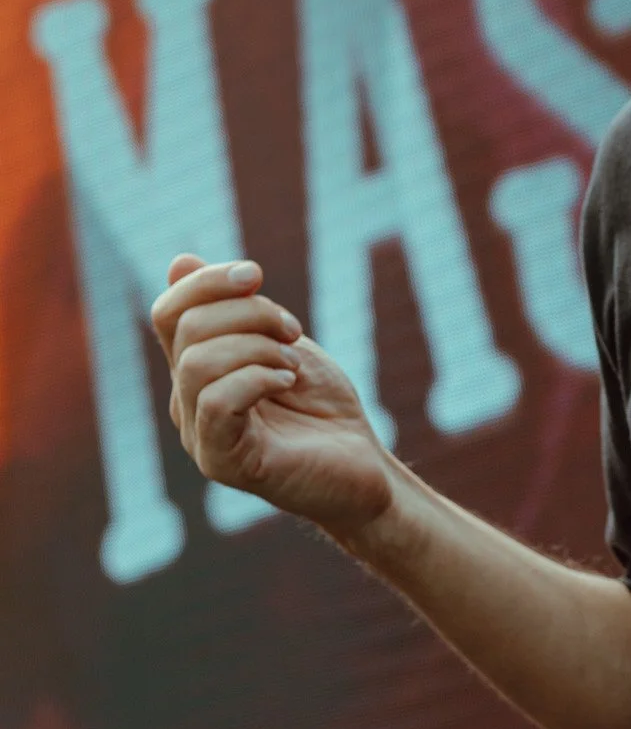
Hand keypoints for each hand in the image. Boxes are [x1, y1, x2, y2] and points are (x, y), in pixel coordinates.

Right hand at [152, 256, 392, 536]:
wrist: (363, 467)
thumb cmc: (322, 408)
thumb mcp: (281, 341)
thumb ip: (235, 309)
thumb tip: (178, 262)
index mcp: (197, 370)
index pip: (169, 313)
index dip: (206, 281)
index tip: (256, 275)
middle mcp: (188, 403)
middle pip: (188, 329)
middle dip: (250, 312)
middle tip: (293, 331)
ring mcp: (201, 436)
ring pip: (197, 364)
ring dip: (257, 348)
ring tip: (292, 364)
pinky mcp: (224, 464)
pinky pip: (216, 404)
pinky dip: (258, 378)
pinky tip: (289, 383)